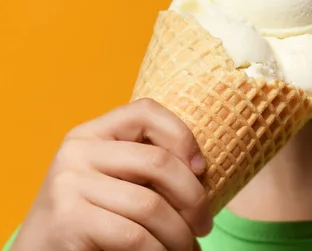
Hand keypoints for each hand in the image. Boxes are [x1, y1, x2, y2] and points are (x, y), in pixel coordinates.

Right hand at [12, 98, 211, 249]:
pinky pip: (134, 235)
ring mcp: (69, 183)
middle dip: (193, 197)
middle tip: (204, 225)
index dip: (182, 136)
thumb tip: (201, 170)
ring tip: (187, 248)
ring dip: (179, 233)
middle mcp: (77, 151)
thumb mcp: (115, 180)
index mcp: (92, 133)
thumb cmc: (91, 218)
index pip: (145, 112)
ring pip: (150, 204)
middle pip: (157, 161)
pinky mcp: (69, 220)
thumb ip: (145, 166)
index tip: (202, 169)